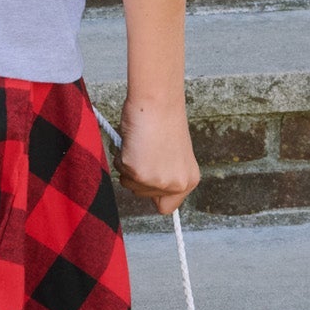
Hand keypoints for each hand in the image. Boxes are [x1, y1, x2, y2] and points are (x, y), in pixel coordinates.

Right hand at [115, 100, 199, 215]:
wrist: (157, 102)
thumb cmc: (162, 119)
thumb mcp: (171, 155)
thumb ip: (165, 174)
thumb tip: (146, 187)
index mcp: (189, 179)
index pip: (168, 207)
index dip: (154, 195)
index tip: (148, 184)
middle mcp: (177, 184)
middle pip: (144, 196)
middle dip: (138, 177)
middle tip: (144, 152)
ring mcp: (158, 181)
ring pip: (130, 185)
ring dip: (129, 166)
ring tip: (139, 144)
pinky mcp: (140, 174)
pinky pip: (120, 171)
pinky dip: (121, 156)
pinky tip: (133, 141)